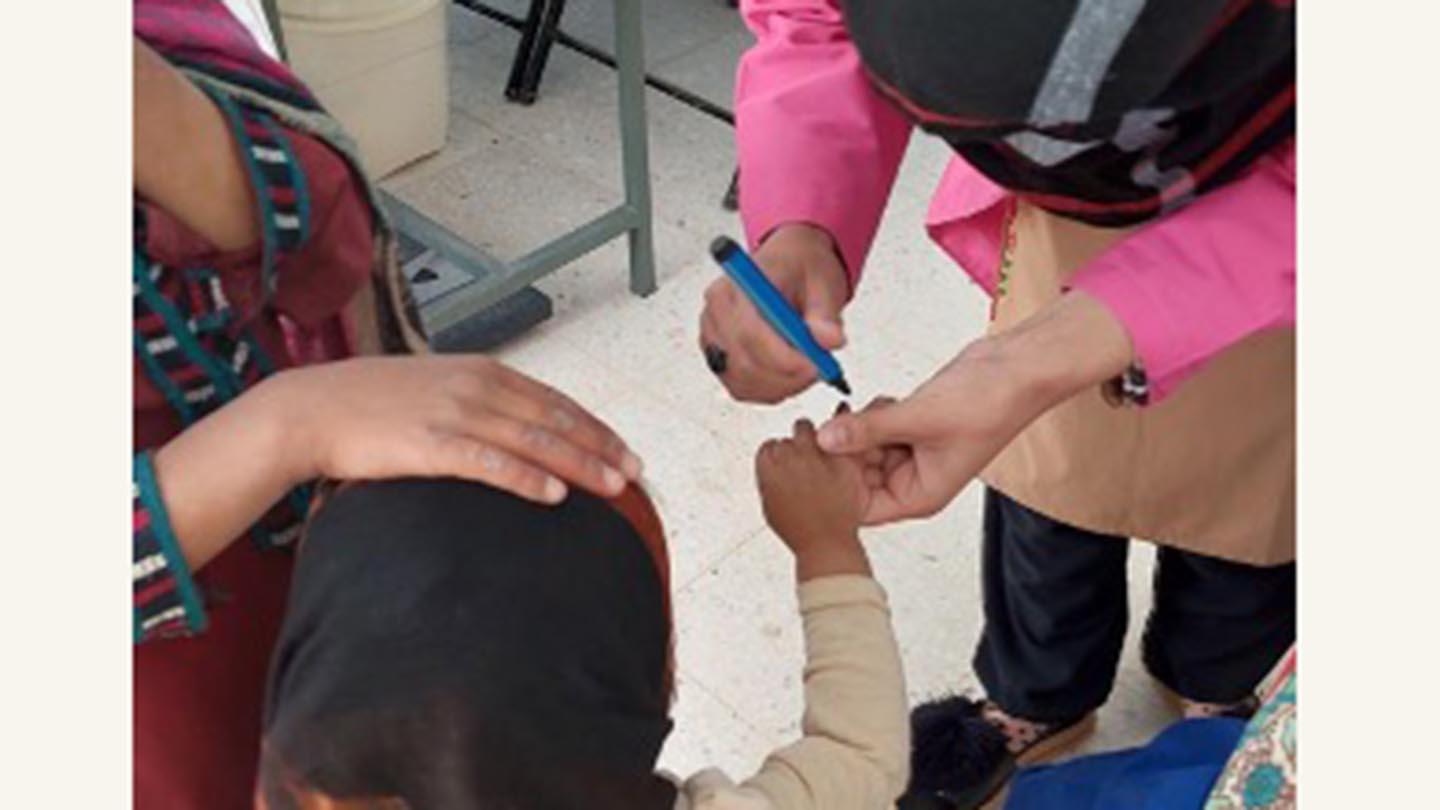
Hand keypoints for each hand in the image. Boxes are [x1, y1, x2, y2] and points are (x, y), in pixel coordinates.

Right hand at [265, 355, 642, 503]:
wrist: (310, 408)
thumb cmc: (370, 404)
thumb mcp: (436, 388)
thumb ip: (478, 402)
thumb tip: (516, 430)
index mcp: (482, 372)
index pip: (554, 401)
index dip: (595, 427)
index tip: (625, 450)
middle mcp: (476, 387)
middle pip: (555, 420)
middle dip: (602, 448)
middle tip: (636, 474)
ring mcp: (454, 413)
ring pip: (533, 441)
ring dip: (580, 464)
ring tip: (615, 487)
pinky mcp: (429, 444)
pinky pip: (489, 462)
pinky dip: (525, 477)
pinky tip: (553, 494)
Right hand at [699, 223, 849, 403]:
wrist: (790, 265)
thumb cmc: (801, 268)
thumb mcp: (823, 282)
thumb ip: (824, 315)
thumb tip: (830, 341)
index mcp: (737, 286)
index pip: (748, 332)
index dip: (781, 357)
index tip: (814, 366)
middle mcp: (717, 313)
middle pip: (741, 362)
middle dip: (785, 376)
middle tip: (819, 370)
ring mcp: (714, 338)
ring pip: (741, 381)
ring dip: (780, 385)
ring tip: (808, 368)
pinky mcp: (720, 358)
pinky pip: (741, 387)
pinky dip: (770, 390)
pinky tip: (791, 374)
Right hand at [756, 418, 871, 580]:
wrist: (825, 543)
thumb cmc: (798, 531)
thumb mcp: (769, 505)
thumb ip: (769, 479)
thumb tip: (774, 467)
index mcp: (769, 465)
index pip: (770, 445)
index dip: (779, 454)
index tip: (786, 462)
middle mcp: (791, 455)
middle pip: (793, 433)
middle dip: (799, 442)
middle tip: (807, 455)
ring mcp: (816, 456)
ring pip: (814, 430)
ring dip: (819, 436)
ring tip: (824, 449)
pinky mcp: (840, 459)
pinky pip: (840, 438)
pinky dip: (842, 430)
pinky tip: (842, 422)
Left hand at [817, 293, 1133, 524]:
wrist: (1016, 367)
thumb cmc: (988, 403)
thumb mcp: (919, 418)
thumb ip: (868, 431)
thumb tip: (825, 441)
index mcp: (919, 495)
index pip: (860, 508)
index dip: (837, 485)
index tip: (821, 454)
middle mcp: (914, 480)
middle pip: (857, 478)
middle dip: (844, 451)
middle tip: (830, 422)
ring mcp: (912, 453)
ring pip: (863, 449)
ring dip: (859, 427)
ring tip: (875, 408)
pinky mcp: (911, 426)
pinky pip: (875, 427)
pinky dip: (873, 412)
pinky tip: (889, 400)